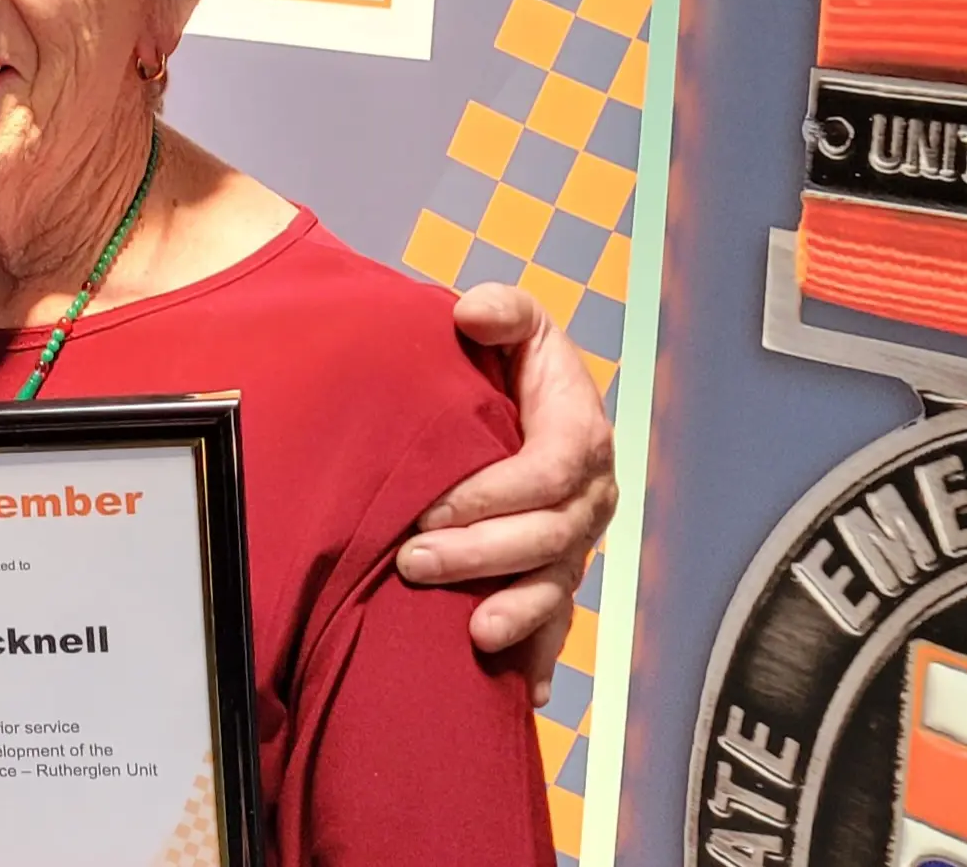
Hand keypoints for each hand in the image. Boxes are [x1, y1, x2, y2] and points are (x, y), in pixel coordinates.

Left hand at [398, 281, 617, 705]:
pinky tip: (525, 690)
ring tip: (470, 631)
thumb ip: (501, 311)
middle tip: (413, 560)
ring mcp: (574, 543)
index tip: (432, 504)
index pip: (552, 472)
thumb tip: (471, 314)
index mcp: (581, 436)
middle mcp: (588, 497)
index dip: (495, 494)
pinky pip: (556, 625)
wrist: (507, 399)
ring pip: (556, 589)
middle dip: (484, 555)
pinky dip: (541, 658)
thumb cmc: (507, 360)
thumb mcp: (512, 322)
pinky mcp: (553, 575)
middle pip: (550, 537)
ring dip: (515, 614)